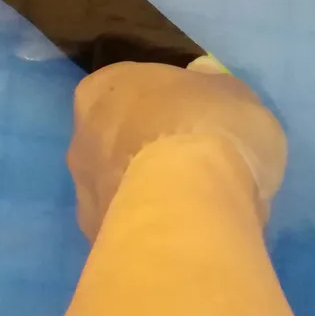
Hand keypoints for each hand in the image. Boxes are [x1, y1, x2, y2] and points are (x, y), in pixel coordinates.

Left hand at [68, 59, 286, 240]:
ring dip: (148, 194)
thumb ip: (213, 87)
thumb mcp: (233, 94)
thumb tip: (202, 76)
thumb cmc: (208, 131)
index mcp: (105, 87)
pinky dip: (151, 231)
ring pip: (121, 186)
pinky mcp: (95, 237)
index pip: (132, 90)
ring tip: (196, 212)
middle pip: (120, 138)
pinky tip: (184, 238)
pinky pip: (128, 227)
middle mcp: (81, 133)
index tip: (196, 123)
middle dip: (151, 151)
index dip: (166, 107)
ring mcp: (83, 189)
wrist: (189, 208)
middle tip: (197, 169)